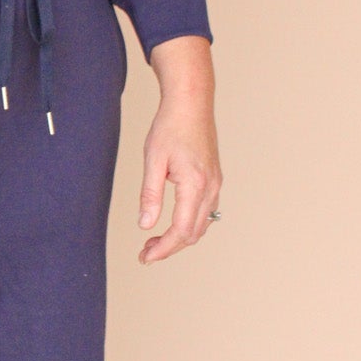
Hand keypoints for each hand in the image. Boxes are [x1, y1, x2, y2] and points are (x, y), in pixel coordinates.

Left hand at [138, 34, 221, 263]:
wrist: (192, 103)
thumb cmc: (170, 126)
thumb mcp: (153, 160)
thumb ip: (150, 195)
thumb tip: (146, 225)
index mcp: (195, 185)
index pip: (181, 231)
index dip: (163, 249)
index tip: (146, 257)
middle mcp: (210, 188)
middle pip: (194, 234)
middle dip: (170, 248)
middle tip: (145, 253)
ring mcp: (215, 184)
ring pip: (202, 225)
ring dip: (180, 238)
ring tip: (154, 241)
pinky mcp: (214, 179)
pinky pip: (206, 212)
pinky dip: (189, 224)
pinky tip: (172, 223)